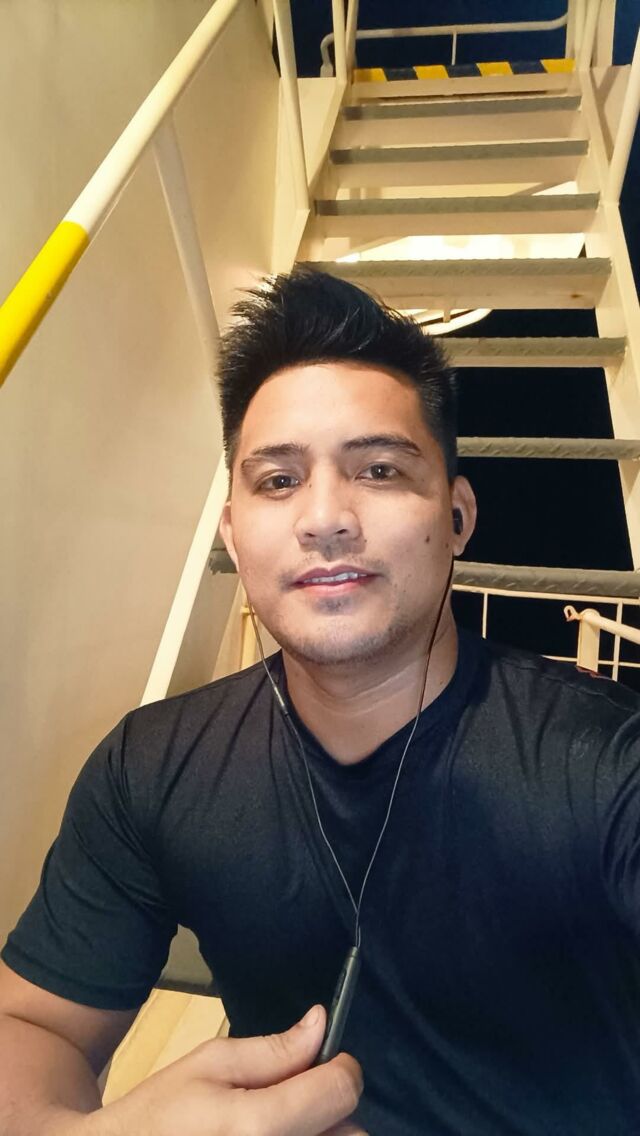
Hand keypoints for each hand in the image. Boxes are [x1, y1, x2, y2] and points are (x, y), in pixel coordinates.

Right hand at [82, 1003, 365, 1135]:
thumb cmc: (159, 1114)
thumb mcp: (209, 1063)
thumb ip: (273, 1049)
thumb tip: (320, 1023)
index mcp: (259, 1125)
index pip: (340, 1092)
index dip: (341, 1067)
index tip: (329, 1060)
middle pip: (350, 1134)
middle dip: (332, 1110)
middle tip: (297, 1097)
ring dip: (319, 1133)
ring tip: (277, 1122)